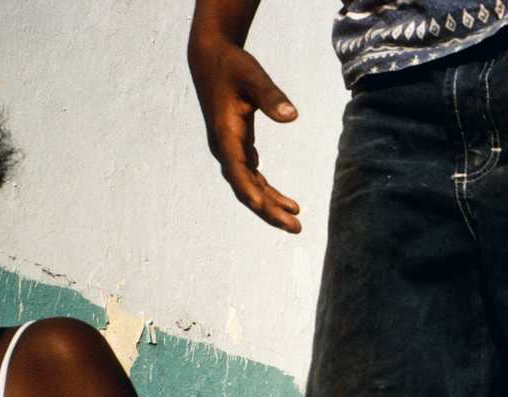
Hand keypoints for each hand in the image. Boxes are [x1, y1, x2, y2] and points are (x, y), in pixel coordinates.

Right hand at [187, 31, 300, 231]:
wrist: (211, 56)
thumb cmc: (232, 65)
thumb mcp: (253, 76)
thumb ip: (271, 96)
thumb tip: (292, 116)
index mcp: (226, 135)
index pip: (239, 175)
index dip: (256, 196)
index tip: (276, 213)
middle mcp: (224, 147)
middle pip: (245, 188)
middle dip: (269, 210)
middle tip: (296, 228)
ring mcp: (229, 148)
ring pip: (249, 185)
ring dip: (270, 204)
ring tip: (295, 219)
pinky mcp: (236, 145)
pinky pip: (251, 175)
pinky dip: (267, 190)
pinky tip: (286, 202)